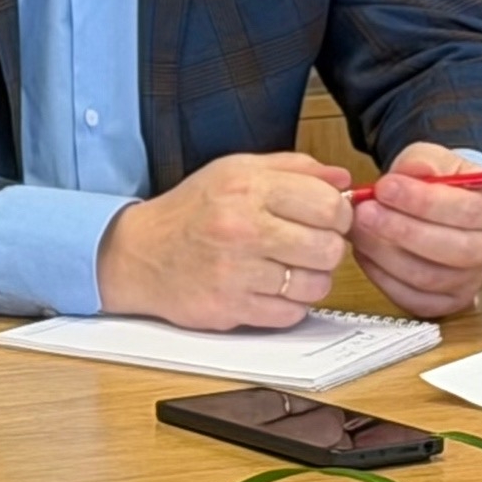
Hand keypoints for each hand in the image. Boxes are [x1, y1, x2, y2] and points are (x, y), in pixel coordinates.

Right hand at [95, 153, 354, 330]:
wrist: (139, 253)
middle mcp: (241, 227)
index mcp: (246, 187)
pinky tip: (271, 288)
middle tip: (308, 244)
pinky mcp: (231, 307)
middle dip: (327, 247)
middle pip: (328, 247)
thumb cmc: (191, 211)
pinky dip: (288, 304)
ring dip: (310, 279)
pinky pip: (291, 313)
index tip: (328, 218)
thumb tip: (343, 180)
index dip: (338, 214)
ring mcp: (235, 271)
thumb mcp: (236, 170)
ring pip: (315, 284)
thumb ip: (294, 168)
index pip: (328, 205)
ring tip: (288, 267)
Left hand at [350, 143, 481, 317]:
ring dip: (385, 254)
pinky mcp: (446, 302)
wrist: (450, 209)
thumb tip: (412, 170)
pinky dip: (382, 278)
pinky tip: (365, 253)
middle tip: (365, 212)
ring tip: (358, 230)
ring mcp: (470, 280)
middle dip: (400, 231)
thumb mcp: (437, 160)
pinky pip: (413, 299)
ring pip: (428, 279)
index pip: (465, 211)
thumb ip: (424, 162)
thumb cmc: (444, 185)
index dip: (421, 201)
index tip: (385, 187)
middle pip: (451, 251)